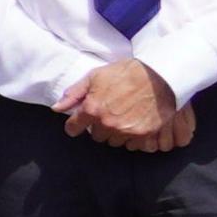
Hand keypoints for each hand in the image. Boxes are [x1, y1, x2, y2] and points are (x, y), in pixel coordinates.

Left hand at [56, 60, 187, 151]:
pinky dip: (132, 137)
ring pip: (114, 141)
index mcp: (92, 109)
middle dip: (99, 126)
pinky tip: (136, 123)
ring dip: (115, 133)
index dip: (75, 125)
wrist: (160, 75)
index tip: (79, 122)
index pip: (73, 128)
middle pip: (96, 135)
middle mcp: (107, 123)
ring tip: (124, 116)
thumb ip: (74, 93)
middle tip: (109, 112)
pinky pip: (132, 144)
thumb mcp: (95, 76)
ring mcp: (126, 131)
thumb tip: (57, 108)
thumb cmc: (126, 72)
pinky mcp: (144, 135)